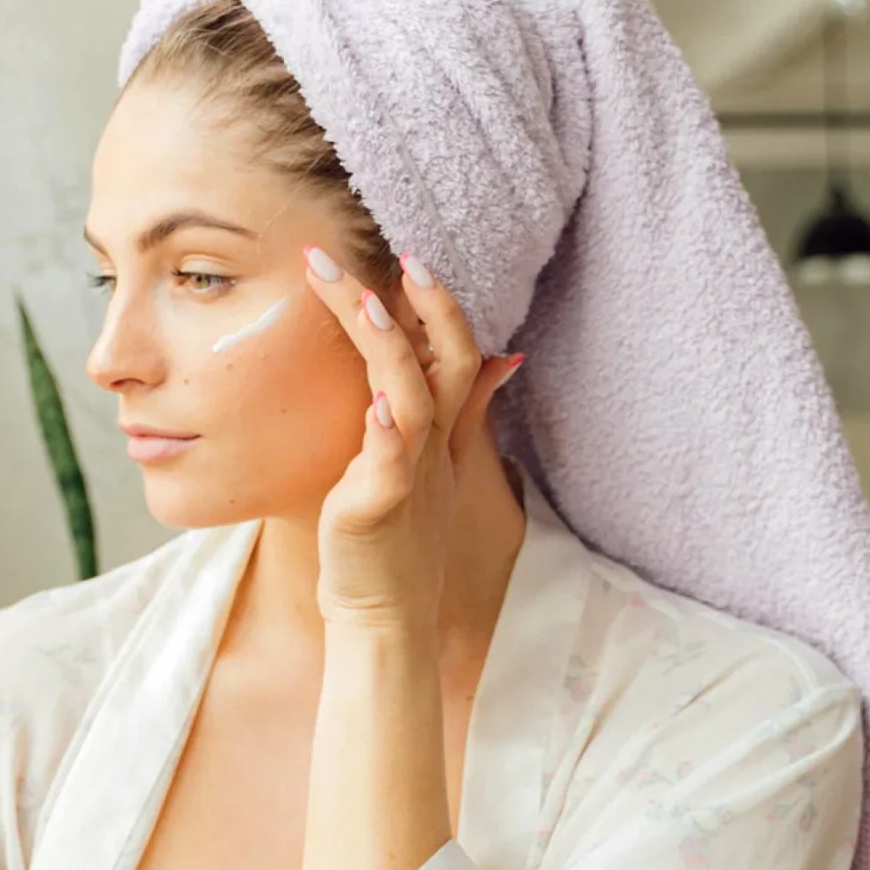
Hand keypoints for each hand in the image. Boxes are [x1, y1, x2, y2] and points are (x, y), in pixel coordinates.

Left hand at [299, 248, 521, 628]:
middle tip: (402, 253)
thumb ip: (455, 412)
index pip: (453, 356)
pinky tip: (375, 407)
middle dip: (426, 306)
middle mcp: (429, 447)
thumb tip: (500, 359)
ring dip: (391, 347)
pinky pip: (388, 466)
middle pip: (442, 362)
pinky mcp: (378, 509)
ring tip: (369, 301)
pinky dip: (385, 436)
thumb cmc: (393, 541)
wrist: (384, 617)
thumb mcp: (429, 466)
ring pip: (409, 397)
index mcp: (437, 433)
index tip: (412, 258)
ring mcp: (408, 475)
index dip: (441, 308)